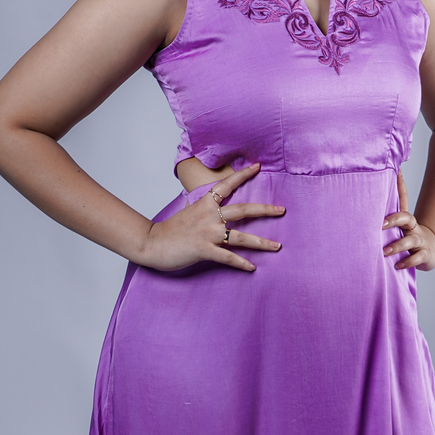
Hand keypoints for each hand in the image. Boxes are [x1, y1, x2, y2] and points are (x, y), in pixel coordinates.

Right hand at [137, 163, 284, 273]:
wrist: (152, 243)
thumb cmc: (171, 230)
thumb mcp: (189, 212)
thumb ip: (205, 209)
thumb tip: (218, 209)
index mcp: (205, 204)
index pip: (227, 185)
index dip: (242, 175)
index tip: (258, 166)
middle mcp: (209, 216)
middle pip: (243, 210)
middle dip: (265, 210)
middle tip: (282, 210)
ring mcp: (207, 234)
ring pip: (240, 237)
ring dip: (261, 242)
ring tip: (277, 247)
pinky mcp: (203, 250)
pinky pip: (227, 257)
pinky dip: (241, 263)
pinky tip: (252, 267)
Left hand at [382, 170, 434, 270]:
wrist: (431, 251)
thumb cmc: (409, 237)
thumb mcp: (399, 227)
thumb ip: (386, 216)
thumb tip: (371, 201)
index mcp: (406, 219)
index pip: (403, 199)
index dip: (400, 185)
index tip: (395, 172)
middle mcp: (413, 228)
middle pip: (406, 218)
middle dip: (394, 220)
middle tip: (380, 225)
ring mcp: (419, 241)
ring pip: (410, 241)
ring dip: (397, 246)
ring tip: (384, 251)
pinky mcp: (424, 254)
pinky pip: (417, 258)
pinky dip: (408, 262)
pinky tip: (398, 265)